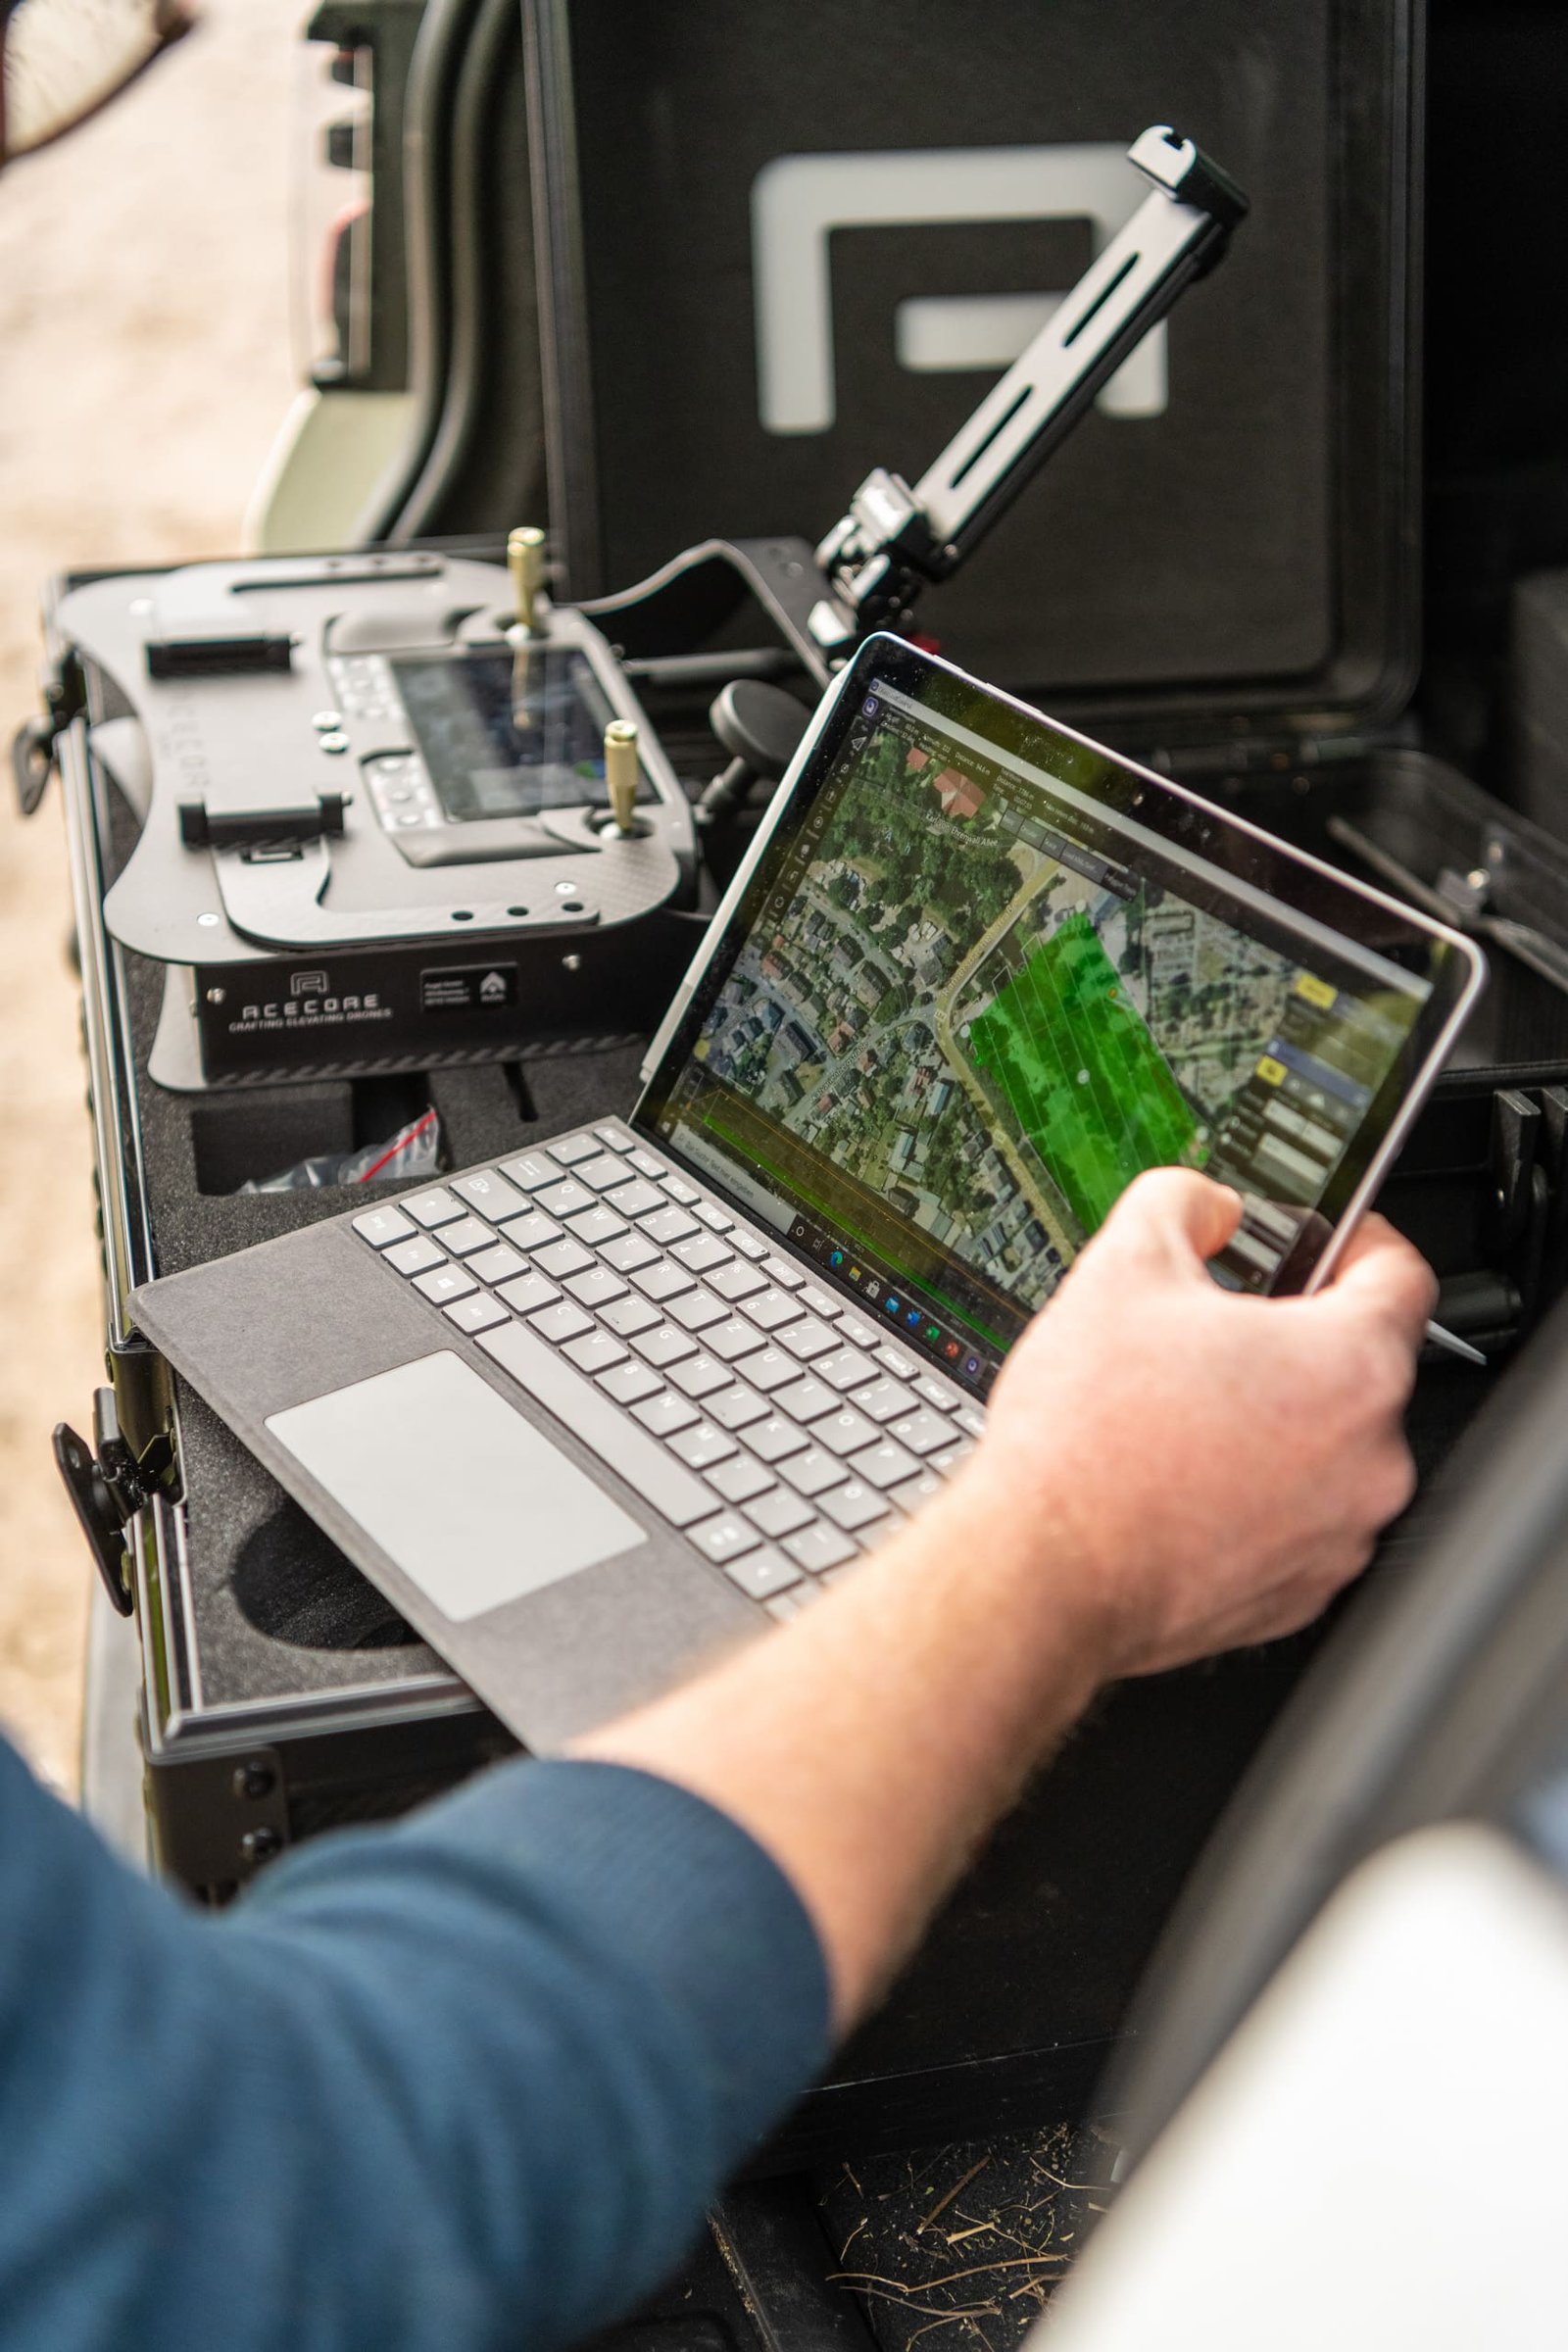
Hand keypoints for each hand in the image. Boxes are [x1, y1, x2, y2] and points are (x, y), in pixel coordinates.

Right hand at [951, 1171, 1436, 1681]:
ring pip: (1326, 1448)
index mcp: (1349, 1367)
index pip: (1400, 1273)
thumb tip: (1204, 1205)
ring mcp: (1339, 1536)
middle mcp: (1368, 1459)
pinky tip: (1178, 1477)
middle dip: (1291, 1338)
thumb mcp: (1121, 1267)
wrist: (1042, 1574)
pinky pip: (1296, 1519)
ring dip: (1273, 1421)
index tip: (1319, 1242)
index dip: (1356, 1240)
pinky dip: (1254, 1494)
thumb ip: (1181, 1203)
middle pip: (1358, 1366)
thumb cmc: (1086, 1444)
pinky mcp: (1299, 1591)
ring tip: (1180, 1413)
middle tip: (1211, 1332)